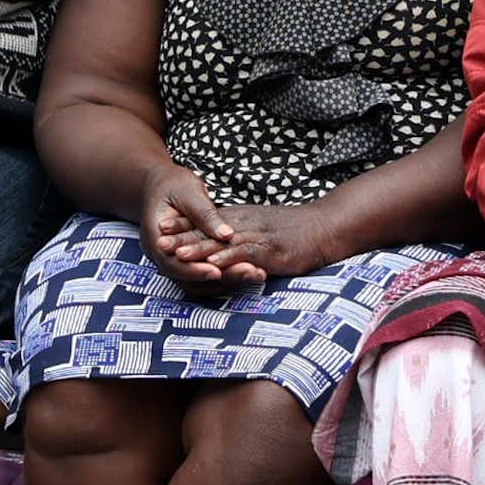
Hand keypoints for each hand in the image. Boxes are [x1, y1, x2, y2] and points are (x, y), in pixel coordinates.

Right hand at [138, 167, 242, 294]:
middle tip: (249, 272)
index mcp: (156, 239)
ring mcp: (175, 261)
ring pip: (199, 282)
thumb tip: (226, 234)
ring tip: (256, 273)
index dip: (194, 270)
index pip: (172, 263)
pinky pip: (206, 276)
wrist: (160, 186)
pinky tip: (249, 270)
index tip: (217, 271)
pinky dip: (227, 275)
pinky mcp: (190, 262)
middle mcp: (163, 256)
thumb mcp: (188, 192)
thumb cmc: (172, 185)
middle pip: (188, 278)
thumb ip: (205, 215)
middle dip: (220, 278)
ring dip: (228, 280)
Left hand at [152, 200, 334, 289]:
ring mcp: (259, 236)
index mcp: (241, 218)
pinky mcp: (272, 250)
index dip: (183, 225)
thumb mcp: (262, 225)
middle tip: (158, 241)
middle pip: (208, 231)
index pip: (205, 221)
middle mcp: (246, 224)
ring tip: (176, 254)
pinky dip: (229, 259)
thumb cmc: (295, 230)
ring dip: (199, 248)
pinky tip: (214, 266)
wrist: (326, 226)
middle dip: (182, 237)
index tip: (161, 229)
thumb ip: (241, 231)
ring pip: (223, 242)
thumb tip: (223, 242)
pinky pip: (246, 253)